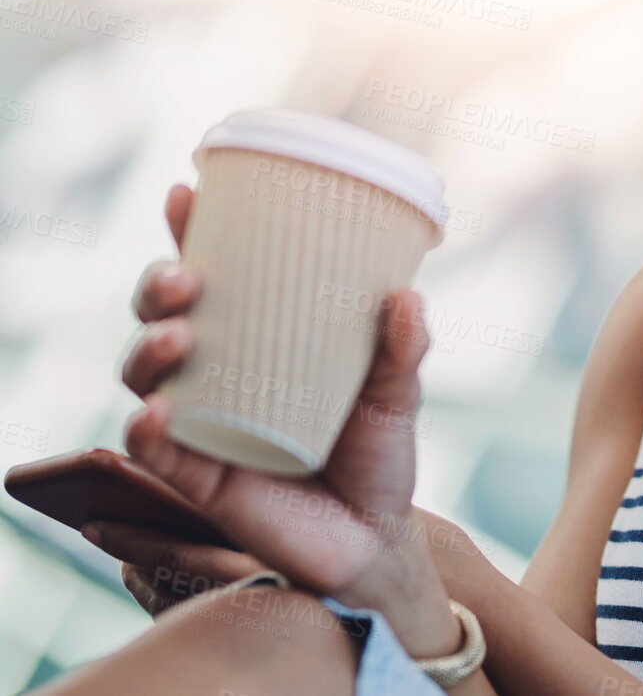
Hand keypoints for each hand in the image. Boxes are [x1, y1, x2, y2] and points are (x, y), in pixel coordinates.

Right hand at [118, 184, 461, 656]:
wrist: (378, 538)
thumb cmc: (379, 453)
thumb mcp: (400, 393)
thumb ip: (406, 349)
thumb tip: (406, 298)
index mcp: (259, 341)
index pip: (214, 276)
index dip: (190, 233)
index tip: (186, 193)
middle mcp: (219, 377)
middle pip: (163, 317)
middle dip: (158, 286)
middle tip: (185, 277)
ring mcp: (202, 426)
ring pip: (147, 376)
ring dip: (147, 348)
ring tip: (177, 336)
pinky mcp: (199, 481)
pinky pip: (157, 454)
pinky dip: (147, 432)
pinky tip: (156, 416)